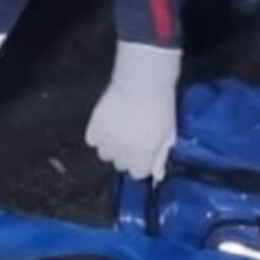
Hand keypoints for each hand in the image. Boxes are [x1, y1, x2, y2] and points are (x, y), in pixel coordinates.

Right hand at [85, 42, 182, 180]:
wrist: (142, 84)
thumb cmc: (160, 107)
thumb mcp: (167, 134)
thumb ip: (160, 156)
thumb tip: (157, 175)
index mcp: (144, 155)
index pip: (138, 174)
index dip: (141, 163)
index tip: (143, 152)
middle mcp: (123, 152)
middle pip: (120, 165)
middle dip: (126, 155)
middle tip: (132, 138)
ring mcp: (107, 140)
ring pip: (104, 154)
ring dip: (110, 146)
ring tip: (118, 130)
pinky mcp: (94, 126)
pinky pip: (92, 140)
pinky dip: (98, 135)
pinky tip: (108, 124)